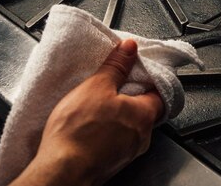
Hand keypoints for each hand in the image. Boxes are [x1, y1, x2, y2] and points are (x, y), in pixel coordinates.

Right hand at [10, 39, 163, 185]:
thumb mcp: (96, 86)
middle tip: (114, 86)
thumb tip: (129, 49)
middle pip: (145, 110)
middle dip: (131, 97)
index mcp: (145, 115)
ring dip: (117, 116)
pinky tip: (90, 126)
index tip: (138, 71)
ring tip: (98, 105)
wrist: (60, 173)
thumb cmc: (78, 133)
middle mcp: (142, 137)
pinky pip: (115, 141)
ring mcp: (127, 153)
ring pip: (129, 127)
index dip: (149, 80)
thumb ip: (116, 65)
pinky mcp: (111, 163)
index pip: (160, 93)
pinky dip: (107, 131)